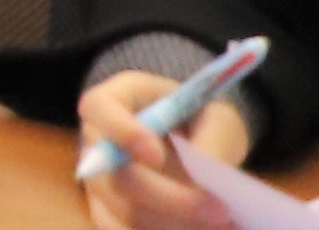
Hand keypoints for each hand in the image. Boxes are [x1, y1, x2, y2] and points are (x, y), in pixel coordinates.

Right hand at [71, 71, 254, 229]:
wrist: (196, 141)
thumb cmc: (201, 118)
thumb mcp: (217, 115)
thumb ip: (212, 137)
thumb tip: (205, 176)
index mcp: (115, 101)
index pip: (98, 108)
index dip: (121, 132)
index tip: (156, 155)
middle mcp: (98, 143)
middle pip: (115, 176)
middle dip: (169, 198)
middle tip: (219, 209)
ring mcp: (101, 183)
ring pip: (125, 213)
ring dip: (174, 224)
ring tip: (221, 222)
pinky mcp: (112, 215)